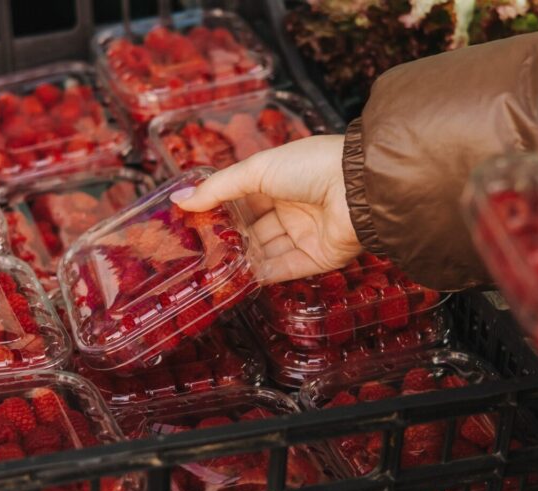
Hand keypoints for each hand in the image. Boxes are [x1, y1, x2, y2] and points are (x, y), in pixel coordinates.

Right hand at [171, 135, 361, 282]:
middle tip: (197, 250)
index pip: (244, 199)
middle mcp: (293, 207)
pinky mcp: (316, 259)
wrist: (357, 187)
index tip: (191, 223)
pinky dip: (261, 274)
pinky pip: (284, 269)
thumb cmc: (309, 166)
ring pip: (266, 251)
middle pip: (253, 228)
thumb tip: (180, 200)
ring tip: (211, 266)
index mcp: (281, 179)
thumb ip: (218, 188)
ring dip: (241, 258)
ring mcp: (305, 234)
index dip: (220, 210)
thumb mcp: (256, 169)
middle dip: (228, 238)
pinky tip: (236, 277)